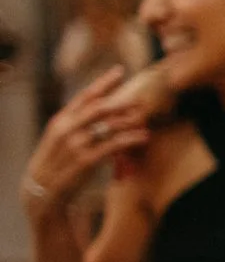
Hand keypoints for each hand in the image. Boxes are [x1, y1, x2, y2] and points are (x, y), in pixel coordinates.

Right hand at [21, 69, 151, 221]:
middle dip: (122, 101)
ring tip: (145, 118)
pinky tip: (144, 136)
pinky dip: (131, 139)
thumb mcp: (60, 138)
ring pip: (108, 126)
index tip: (120, 71)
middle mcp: (67, 128)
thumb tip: (100, 110)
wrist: (43, 190)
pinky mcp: (86, 161)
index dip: (103, 82)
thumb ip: (76, 123)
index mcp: (61, 120)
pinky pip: (113, 145)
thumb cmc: (57, 163)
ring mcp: (76, 144)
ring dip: (130, 121)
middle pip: (99, 107)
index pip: (84, 95)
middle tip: (141, 99)